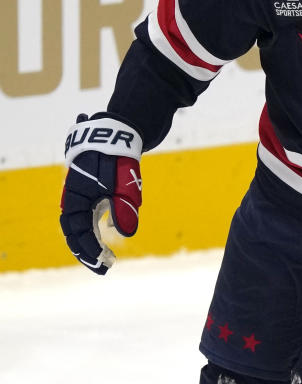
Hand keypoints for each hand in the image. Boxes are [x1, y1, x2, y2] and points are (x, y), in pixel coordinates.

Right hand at [60, 113, 143, 273]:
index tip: (104, 261)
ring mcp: (80, 197)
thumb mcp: (124, 184)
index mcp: (76, 198)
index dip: (90, 248)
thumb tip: (125, 234)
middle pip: (75, 233)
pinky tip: (105, 243)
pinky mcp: (89, 195)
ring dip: (90, 244)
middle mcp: (74, 200)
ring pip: (80, 227)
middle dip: (87, 252)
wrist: (116, 136)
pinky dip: (93, 232)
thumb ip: (124, 208)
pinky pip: (86, 218)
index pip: (78, 232)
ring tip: (104, 260)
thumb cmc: (118, 159)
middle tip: (103, 268)